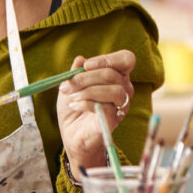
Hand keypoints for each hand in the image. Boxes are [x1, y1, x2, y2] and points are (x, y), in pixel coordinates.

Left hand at [56, 51, 135, 174]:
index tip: (86, 65)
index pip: (126, 59)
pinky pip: (107, 108)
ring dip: (89, 91)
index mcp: (117, 76)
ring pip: (116, 91)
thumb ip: (76, 73)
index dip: (109, 59)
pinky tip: (74, 105)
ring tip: (72, 97)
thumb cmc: (74, 107)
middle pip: (114, 75)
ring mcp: (122, 105)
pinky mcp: (115, 120)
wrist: (72, 133)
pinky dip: (87, 104)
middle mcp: (124, 89)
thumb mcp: (71, 86)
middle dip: (86, 78)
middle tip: (66, 85)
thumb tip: (80, 59)